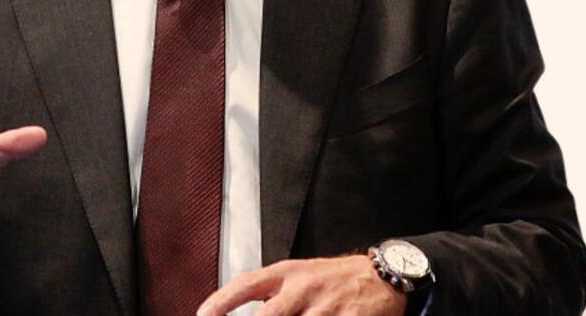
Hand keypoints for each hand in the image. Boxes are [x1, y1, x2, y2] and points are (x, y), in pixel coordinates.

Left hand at [196, 255, 405, 315]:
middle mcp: (303, 289)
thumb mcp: (299, 276)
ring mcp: (326, 307)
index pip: (246, 285)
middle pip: (269, 315)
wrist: (382, 276)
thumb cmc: (335, 278)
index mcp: (286, 274)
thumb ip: (273, 295)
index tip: (203, 315)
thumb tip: (242, 312)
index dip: (221, 301)